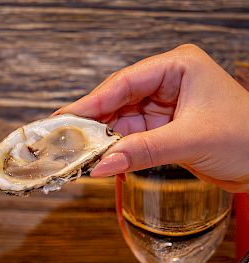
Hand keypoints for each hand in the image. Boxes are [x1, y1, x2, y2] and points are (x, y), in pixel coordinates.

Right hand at [56, 44, 248, 191]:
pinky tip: (100, 160)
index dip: (92, 102)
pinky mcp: (161, 130)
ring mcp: (163, 107)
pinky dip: (115, 150)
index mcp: (178, 67)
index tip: (64, 118)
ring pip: (120, 122)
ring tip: (77, 153)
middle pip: (117, 101)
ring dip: (101, 140)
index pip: (124, 82)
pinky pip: (129, 139)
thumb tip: (102, 164)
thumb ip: (143, 151)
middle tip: (63, 139)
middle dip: (92, 123)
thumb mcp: (190, 140)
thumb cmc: (245, 138)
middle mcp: (167, 83)